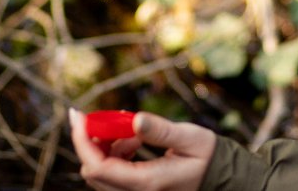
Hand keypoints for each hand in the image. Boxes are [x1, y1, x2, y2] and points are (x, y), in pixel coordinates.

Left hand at [70, 108, 215, 190]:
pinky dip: (114, 154)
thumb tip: (135, 118)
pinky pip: (111, 175)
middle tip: (105, 117)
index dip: (82, 140)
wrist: (219, 179)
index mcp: (147, 183)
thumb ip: (161, 130)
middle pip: (93, 171)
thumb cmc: (207, 157)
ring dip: (104, 146)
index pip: (98, 167)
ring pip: (100, 173)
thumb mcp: (190, 138)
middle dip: (91, 140)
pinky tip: (133, 141)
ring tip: (130, 130)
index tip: (78, 114)